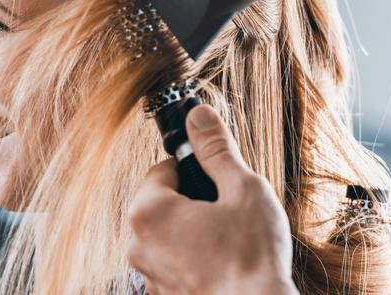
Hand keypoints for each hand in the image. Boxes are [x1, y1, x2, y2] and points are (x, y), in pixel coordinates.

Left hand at [127, 104, 297, 294]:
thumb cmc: (252, 258)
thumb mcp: (242, 189)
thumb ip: (216, 149)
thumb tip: (199, 115)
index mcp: (149, 211)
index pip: (163, 169)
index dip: (194, 171)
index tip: (216, 182)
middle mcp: (138, 244)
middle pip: (162, 202)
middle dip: (192, 201)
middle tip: (226, 213)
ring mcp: (148, 274)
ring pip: (167, 233)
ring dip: (192, 231)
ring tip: (227, 241)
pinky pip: (172, 262)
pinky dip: (192, 258)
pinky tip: (221, 265)